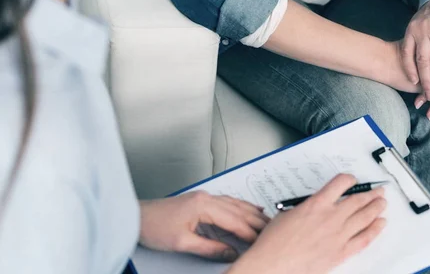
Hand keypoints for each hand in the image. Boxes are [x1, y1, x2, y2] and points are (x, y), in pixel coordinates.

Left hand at [139, 192, 269, 261]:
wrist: (136, 217)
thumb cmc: (154, 227)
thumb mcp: (182, 243)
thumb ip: (210, 248)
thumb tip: (231, 253)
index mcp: (203, 205)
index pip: (234, 220)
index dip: (249, 232)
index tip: (260, 242)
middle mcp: (207, 198)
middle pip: (238, 210)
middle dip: (257, 221)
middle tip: (273, 230)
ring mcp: (204, 197)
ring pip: (235, 204)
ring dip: (252, 213)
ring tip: (267, 221)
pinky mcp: (201, 200)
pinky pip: (228, 202)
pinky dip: (241, 207)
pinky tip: (249, 209)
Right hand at [228, 174, 386, 273]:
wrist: (272, 265)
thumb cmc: (274, 242)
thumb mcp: (288, 214)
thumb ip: (307, 208)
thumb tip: (315, 208)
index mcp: (316, 204)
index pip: (340, 184)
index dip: (350, 179)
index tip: (353, 180)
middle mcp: (331, 217)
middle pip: (357, 200)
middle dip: (370, 194)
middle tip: (378, 191)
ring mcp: (338, 235)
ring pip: (365, 217)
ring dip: (376, 208)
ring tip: (382, 203)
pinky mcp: (341, 252)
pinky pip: (364, 239)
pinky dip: (375, 230)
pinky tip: (381, 224)